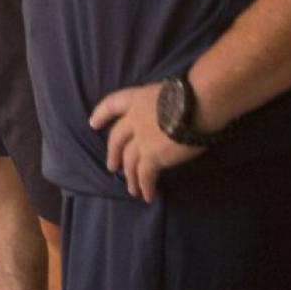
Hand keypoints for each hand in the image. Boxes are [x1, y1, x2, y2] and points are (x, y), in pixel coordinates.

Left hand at [89, 82, 204, 201]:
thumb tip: (170, 118)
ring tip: (132, 190)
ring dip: (130, 177)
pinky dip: (145, 186)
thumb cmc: (190, 93)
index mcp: (137, 98)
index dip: (102, 114)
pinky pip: (145, 175)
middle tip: (112, 167)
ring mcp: (141, 139)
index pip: (112, 104)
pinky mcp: (152, 156)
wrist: (197, 103)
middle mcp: (134, 119)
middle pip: (117, 138)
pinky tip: (148, 196)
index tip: (93, 124)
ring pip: (129, 161)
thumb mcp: (167, 94)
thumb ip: (161, 107)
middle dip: (114, 154)